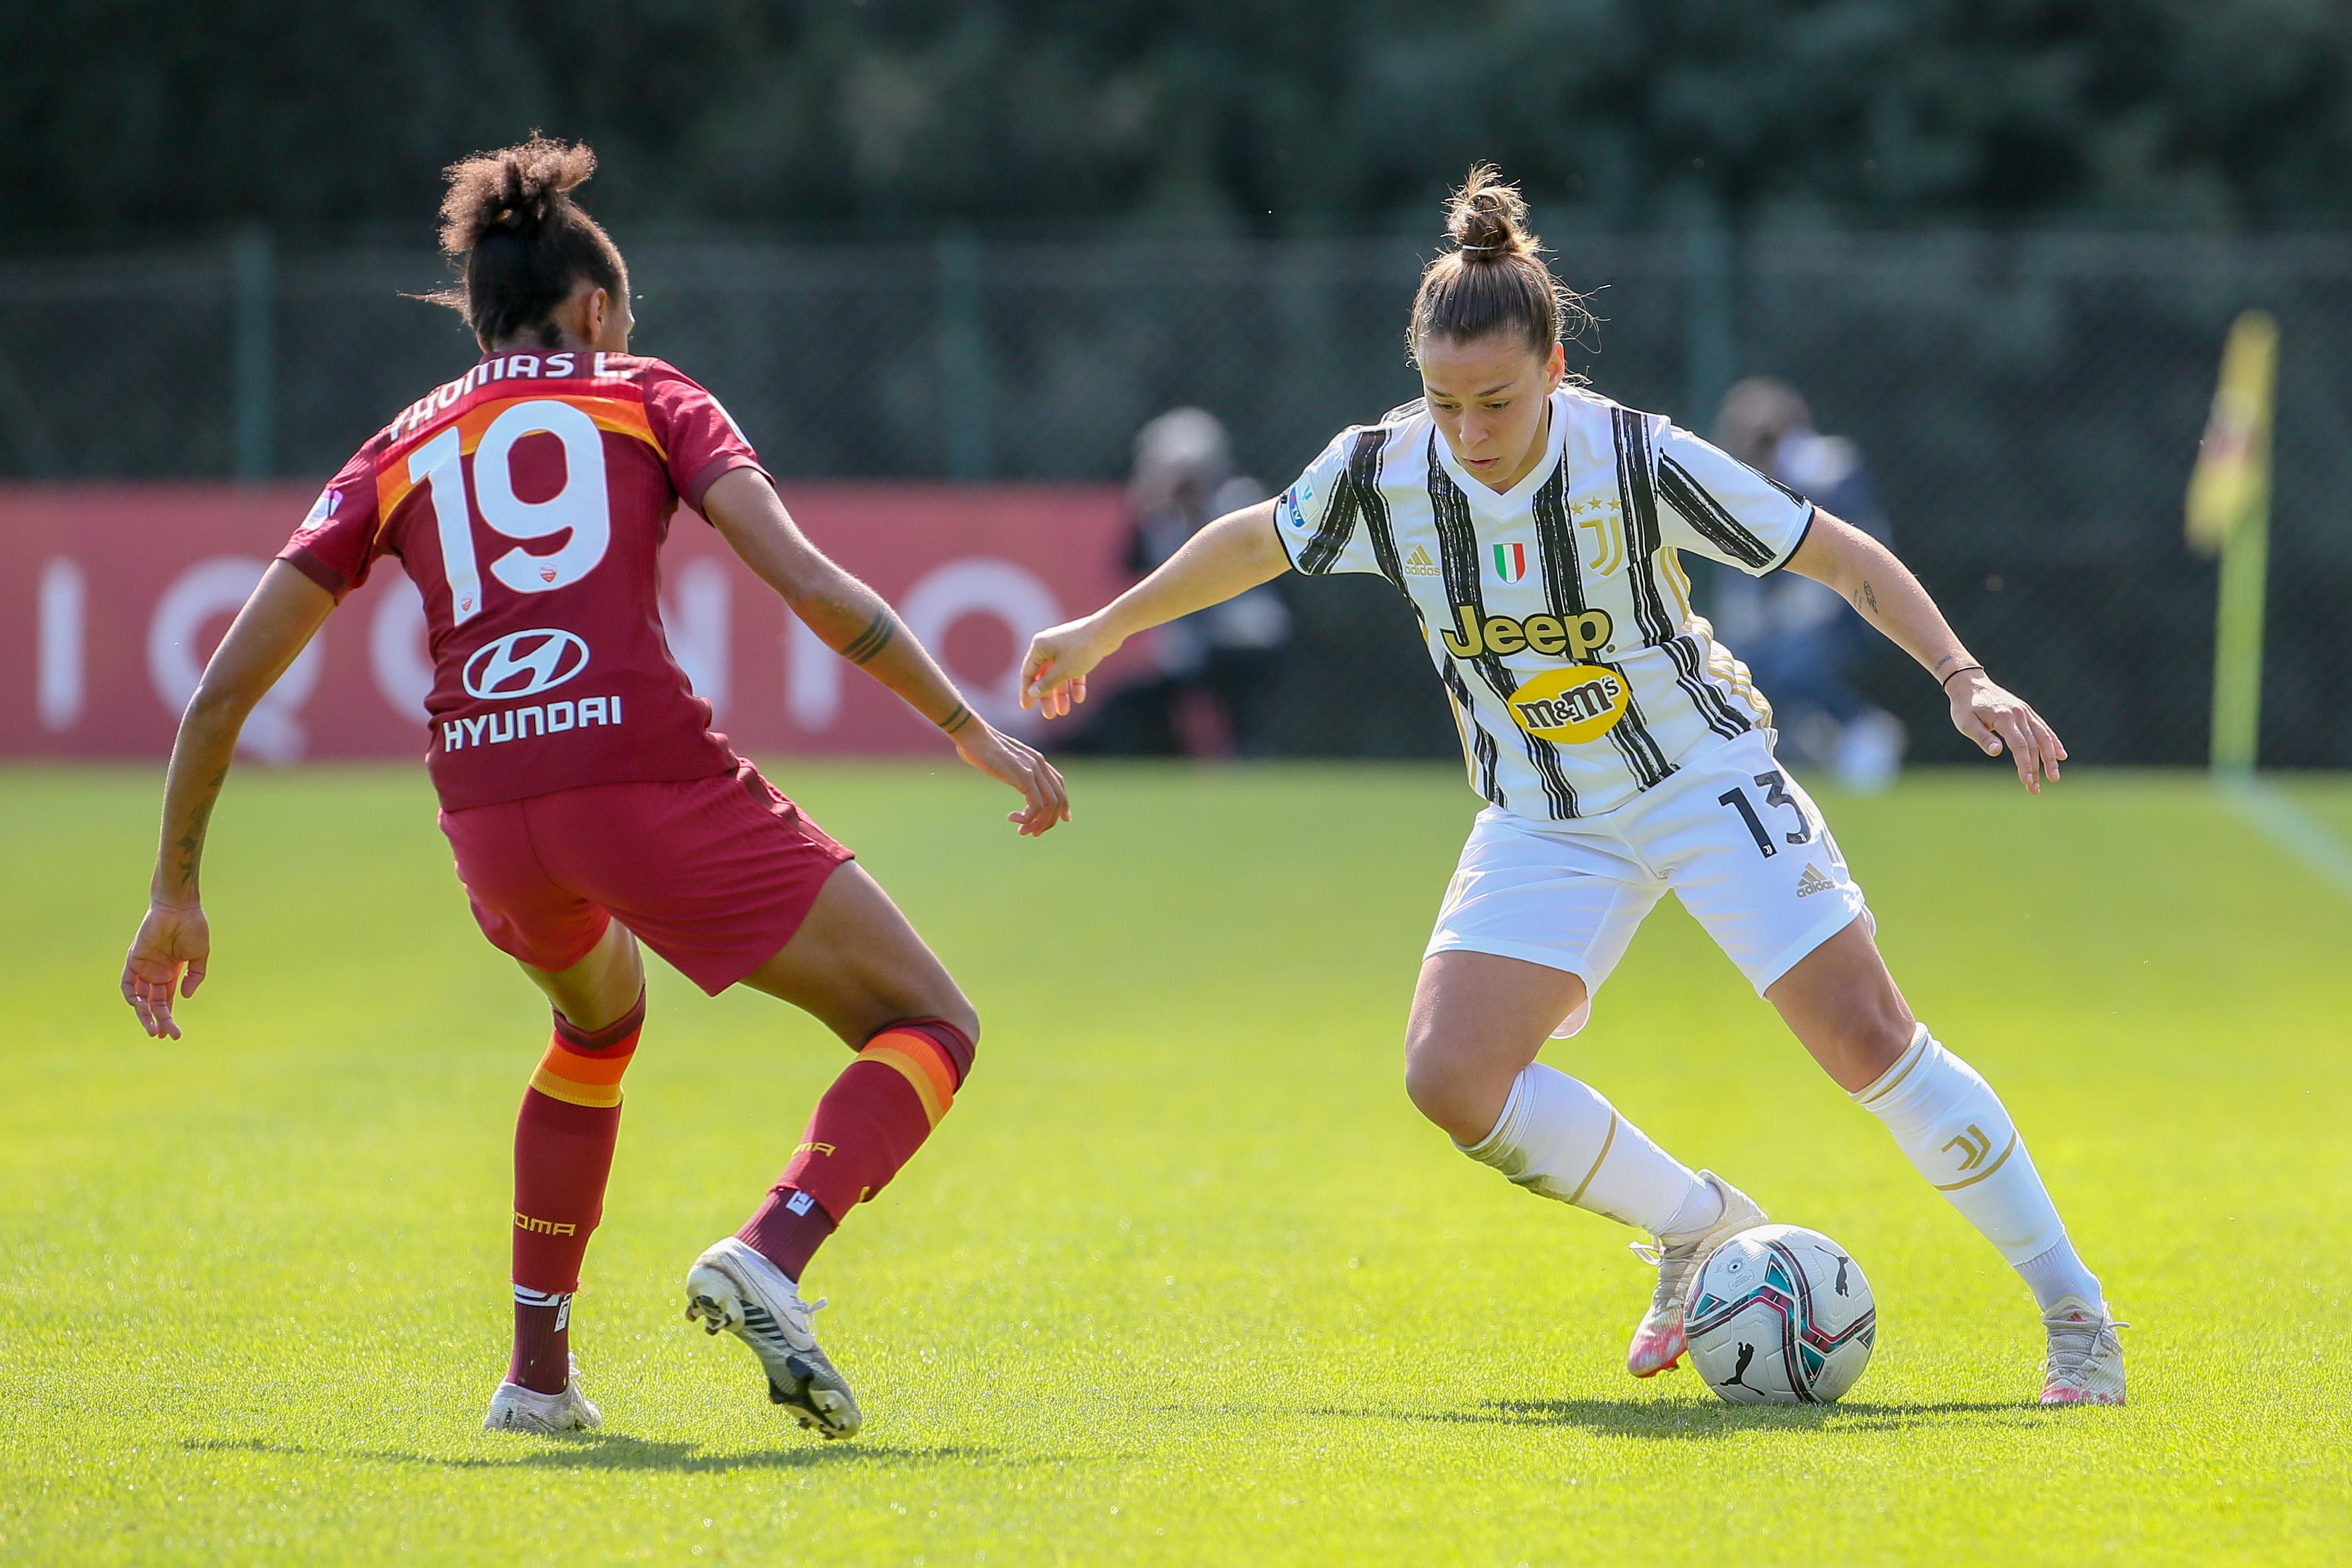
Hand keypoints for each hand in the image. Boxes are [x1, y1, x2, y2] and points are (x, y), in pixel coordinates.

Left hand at [122, 901, 210, 1038]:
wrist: (179, 907)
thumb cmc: (193, 927)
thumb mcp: (200, 955)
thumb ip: (195, 977)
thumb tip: (185, 997)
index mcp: (172, 973)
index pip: (167, 1001)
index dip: (169, 1017)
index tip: (175, 1034)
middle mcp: (156, 973)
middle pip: (154, 1004)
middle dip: (159, 1020)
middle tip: (163, 1036)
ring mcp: (144, 967)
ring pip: (140, 998)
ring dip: (144, 1014)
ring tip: (153, 1029)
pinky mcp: (134, 959)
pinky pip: (127, 983)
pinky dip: (131, 995)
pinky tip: (139, 1006)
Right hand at [954, 721, 1072, 836]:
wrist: (973, 736)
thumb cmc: (980, 747)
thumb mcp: (1002, 759)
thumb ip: (1011, 768)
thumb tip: (1007, 773)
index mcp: (1036, 760)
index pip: (1059, 784)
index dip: (1063, 804)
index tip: (1062, 819)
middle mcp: (1040, 764)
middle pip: (1059, 798)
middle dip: (1049, 820)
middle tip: (1034, 832)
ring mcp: (1034, 770)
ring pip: (1051, 804)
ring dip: (1039, 823)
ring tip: (1022, 831)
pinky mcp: (1024, 777)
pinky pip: (1037, 805)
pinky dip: (1028, 818)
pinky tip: (1013, 819)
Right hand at [1019, 616, 1118, 719]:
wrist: (1108, 632)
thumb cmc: (1082, 649)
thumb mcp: (1062, 671)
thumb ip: (1046, 684)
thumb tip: (1032, 693)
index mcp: (1039, 647)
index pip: (1028, 672)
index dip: (1026, 691)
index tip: (1027, 707)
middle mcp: (1049, 646)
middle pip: (1044, 676)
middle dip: (1047, 696)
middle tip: (1049, 715)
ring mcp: (1064, 648)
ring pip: (1059, 675)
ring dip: (1061, 693)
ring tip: (1064, 711)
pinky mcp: (1078, 651)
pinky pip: (1072, 670)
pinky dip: (1074, 684)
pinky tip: (1079, 698)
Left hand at [1947, 671, 2065, 793]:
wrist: (1970, 683)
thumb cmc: (1965, 706)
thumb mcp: (1966, 723)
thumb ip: (1983, 737)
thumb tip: (1997, 752)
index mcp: (2004, 717)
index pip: (2019, 745)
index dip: (2025, 764)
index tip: (2027, 781)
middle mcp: (2019, 714)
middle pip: (2034, 744)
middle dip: (2037, 768)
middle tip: (2035, 789)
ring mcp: (2025, 712)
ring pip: (2043, 737)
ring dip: (2050, 758)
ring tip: (2054, 777)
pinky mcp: (2026, 711)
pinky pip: (2043, 728)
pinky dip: (2053, 742)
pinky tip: (2060, 755)